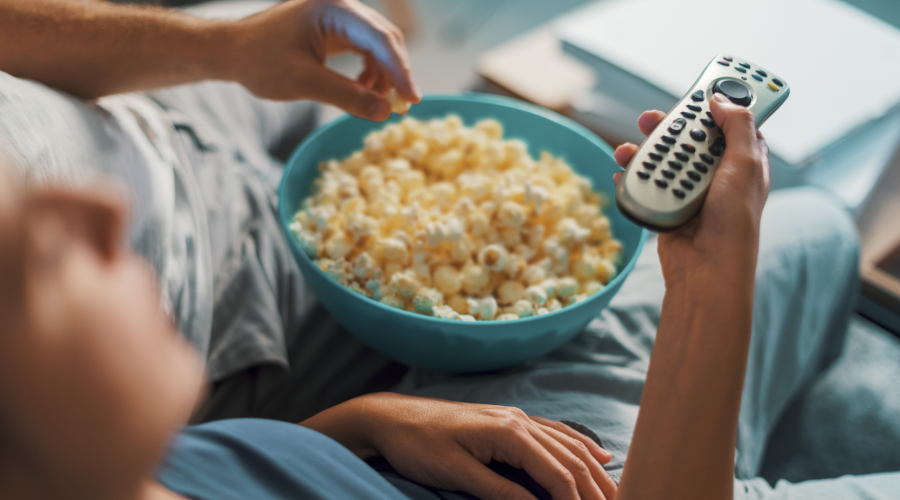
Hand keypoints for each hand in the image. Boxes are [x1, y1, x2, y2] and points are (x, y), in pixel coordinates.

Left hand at [227, 0, 420, 119]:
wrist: (231, 51)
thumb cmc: (259, 61)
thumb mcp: (304, 82)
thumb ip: (347, 97)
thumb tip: (385, 113)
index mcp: (334, 7)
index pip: (380, 38)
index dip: (400, 71)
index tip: (412, 99)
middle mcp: (341, 6)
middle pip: (385, 40)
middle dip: (395, 74)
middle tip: (403, 107)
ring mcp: (339, 16)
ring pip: (378, 47)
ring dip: (382, 77)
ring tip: (376, 105)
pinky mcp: (335, 29)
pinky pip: (365, 51)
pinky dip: (370, 74)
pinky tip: (363, 93)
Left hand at [301, 393, 616, 499]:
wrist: (391, 417)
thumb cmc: (419, 445)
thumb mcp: (456, 474)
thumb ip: (499, 491)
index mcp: (508, 432)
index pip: (557, 473)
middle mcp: (518, 420)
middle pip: (570, 458)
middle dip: (596, 488)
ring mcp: (515, 417)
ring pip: (567, 444)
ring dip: (595, 469)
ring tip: (617, 493)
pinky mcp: (508, 420)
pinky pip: (554, 433)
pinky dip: (579, 447)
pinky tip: (596, 456)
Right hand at [613, 93, 769, 286]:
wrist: (706, 270)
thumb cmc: (733, 223)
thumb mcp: (745, 166)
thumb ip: (736, 128)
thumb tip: (721, 98)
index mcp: (743, 161)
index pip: (730, 122)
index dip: (717, 103)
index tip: (703, 86)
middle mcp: (717, 174)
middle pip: (689, 137)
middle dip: (670, 126)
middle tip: (651, 118)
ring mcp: (689, 190)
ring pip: (663, 158)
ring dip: (644, 151)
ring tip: (628, 149)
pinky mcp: (666, 206)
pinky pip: (646, 183)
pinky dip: (632, 176)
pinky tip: (624, 171)